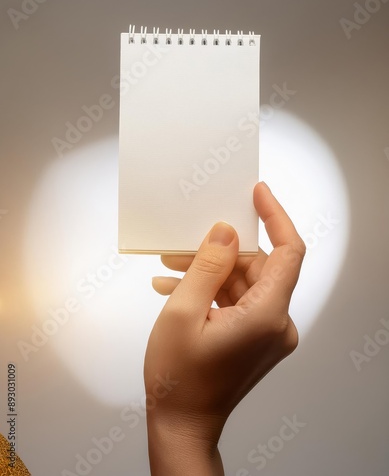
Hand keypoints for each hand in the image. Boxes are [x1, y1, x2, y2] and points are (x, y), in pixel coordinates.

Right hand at [144, 182, 305, 474]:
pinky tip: (177, 289)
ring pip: (243, 282)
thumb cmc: (179, 379)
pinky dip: (212, 291)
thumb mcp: (183, 312)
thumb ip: (207, 265)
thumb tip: (226, 231)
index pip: (289, 251)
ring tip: (171, 269)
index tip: (258, 193)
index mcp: (267, 316)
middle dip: (219, 252)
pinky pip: (238, 300)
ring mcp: (268, 332)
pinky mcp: (257, 336)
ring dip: (209, 272)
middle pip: (257, 266)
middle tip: (182, 246)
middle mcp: (277, 323)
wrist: (182, 423)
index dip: (276, 216)